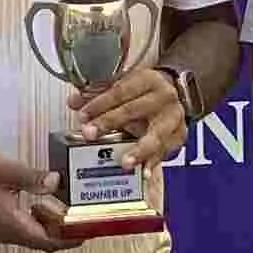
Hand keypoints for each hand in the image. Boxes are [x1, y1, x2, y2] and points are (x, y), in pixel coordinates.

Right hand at [0, 138, 79, 252]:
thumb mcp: (8, 171)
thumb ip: (34, 178)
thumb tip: (57, 182)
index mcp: (13, 225)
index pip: (48, 242)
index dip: (70, 240)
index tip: (88, 230)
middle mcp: (9, 233)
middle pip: (44, 242)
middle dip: (65, 233)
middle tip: (83, 216)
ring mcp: (4, 230)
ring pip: (36, 236)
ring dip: (53, 226)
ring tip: (68, 208)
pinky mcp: (1, 223)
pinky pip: (27, 229)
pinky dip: (41, 221)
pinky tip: (45, 202)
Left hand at [69, 61, 188, 172]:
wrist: (176, 95)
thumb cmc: (145, 92)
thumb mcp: (124, 86)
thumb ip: (98, 94)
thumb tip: (74, 102)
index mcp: (148, 80)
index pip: (121, 91)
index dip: (100, 103)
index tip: (83, 115)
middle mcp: (164, 98)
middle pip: (134, 110)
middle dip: (110, 122)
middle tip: (90, 133)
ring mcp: (174, 119)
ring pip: (155, 135)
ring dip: (139, 150)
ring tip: (125, 161)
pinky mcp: (178, 137)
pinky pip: (164, 152)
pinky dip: (153, 162)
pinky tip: (144, 171)